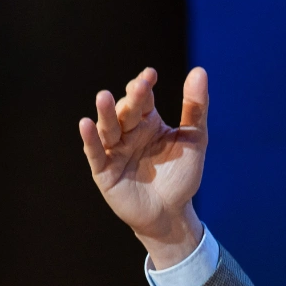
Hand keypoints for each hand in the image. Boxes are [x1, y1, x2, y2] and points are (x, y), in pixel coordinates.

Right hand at [78, 66, 208, 267]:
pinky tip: (86, 124)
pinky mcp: (104, 171)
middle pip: (127, 111)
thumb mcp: (194, 140)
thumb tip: (200, 71)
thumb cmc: (182, 176)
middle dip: (132, 99)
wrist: (172, 214)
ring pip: (108, 128)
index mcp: (148, 121)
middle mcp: (128, 132)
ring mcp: (114, 150)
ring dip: (106, 113)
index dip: (144, 86)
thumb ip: (195, 108)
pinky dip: (90, 139)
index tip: (150, 75)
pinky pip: (95, 152)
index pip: (143, 98)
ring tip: (104, 97)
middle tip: (139, 87)